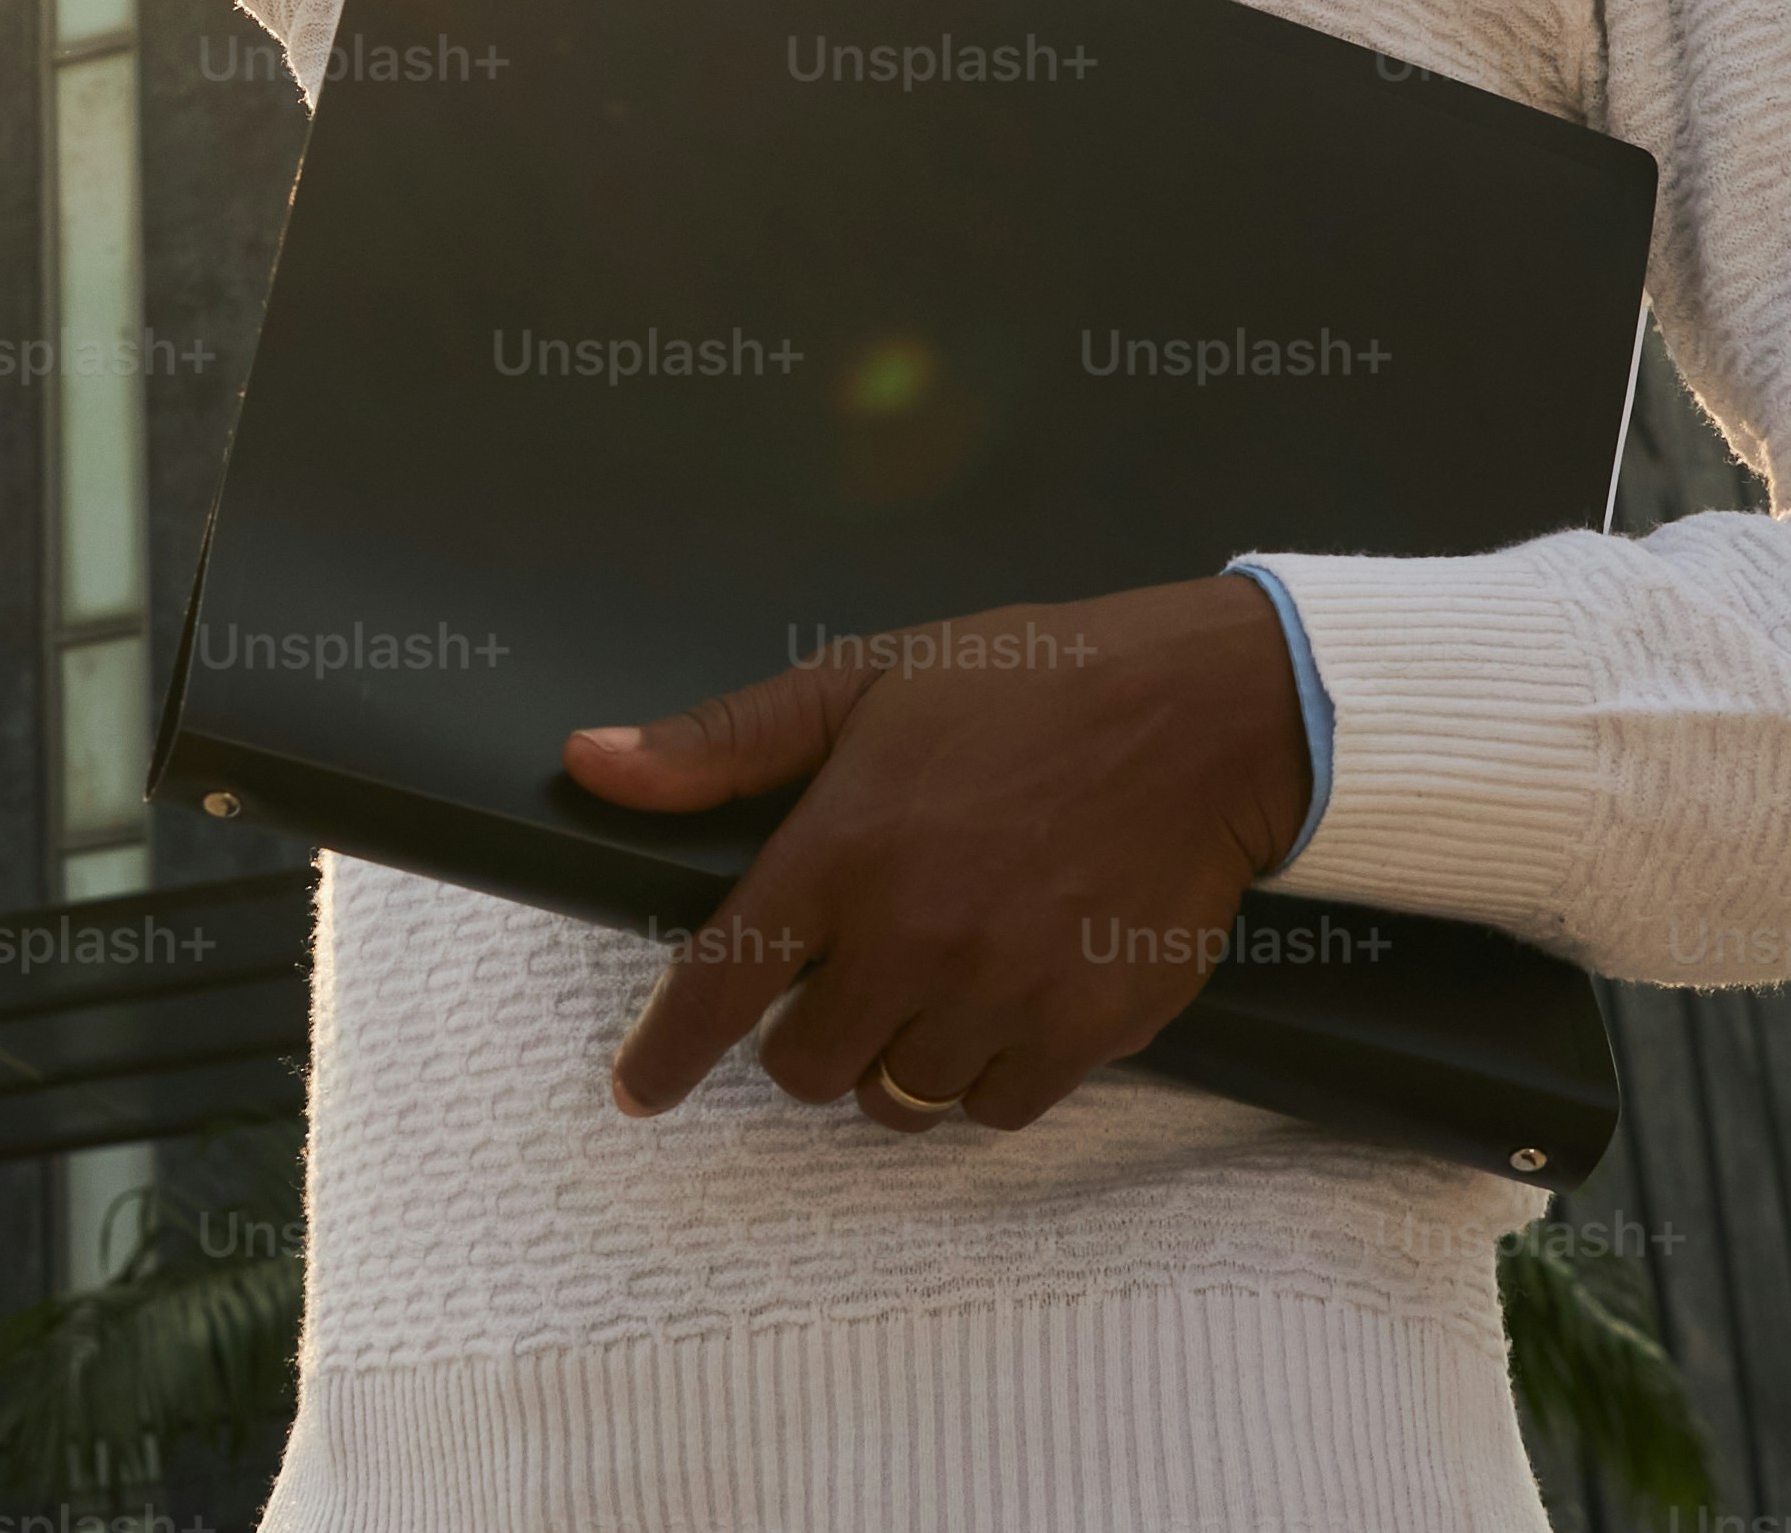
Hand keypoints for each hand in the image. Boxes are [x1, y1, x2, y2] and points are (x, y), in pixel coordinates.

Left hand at [571, 573, 1310, 1134]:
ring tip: (934, 980)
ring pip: (900, 1098)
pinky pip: (996, 1109)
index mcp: (843, 849)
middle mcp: (915, 936)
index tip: (639, 1089)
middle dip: (808, 1034)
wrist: (1202, 715)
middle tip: (850, 974)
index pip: (722, 985)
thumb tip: (589, 764)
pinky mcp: (1088, 1031)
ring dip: (897, 1057)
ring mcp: (1004, 992)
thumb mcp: (861, 681)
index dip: (668, 1051)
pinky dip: (984, 1076)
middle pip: (807, 1066)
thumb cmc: (1024, 686)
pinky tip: (1004, 1001)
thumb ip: (721, 742)